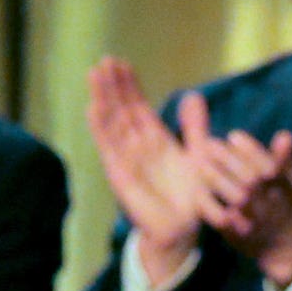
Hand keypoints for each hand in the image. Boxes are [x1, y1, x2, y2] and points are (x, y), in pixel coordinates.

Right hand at [87, 58, 221, 281]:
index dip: (129, 85)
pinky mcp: (120, 175)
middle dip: (113, 86)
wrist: (183, 230)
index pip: (138, 107)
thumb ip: (195, 127)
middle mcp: (137, 147)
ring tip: (95, 74)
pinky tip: (93, 107)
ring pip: (111, 123)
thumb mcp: (199, 155)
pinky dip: (100, 128)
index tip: (121, 63)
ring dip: (103, 99)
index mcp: (155, 141)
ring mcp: (126, 159)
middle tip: (104, 60)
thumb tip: (194, 96)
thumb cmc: (192, 198)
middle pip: (121, 110)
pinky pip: (108, 148)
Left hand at [200, 127, 291, 284]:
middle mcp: (270, 205)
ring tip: (200, 160)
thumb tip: (284, 135)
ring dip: (216, 177)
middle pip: (250, 180)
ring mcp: (254, 222)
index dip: (250, 149)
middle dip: (229, 159)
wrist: (285, 247)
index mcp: (285, 189)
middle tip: (209, 143)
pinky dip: (208, 203)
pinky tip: (196, 187)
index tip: (233, 135)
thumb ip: (286, 160)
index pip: (270, 166)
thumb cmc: (287, 204)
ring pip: (236, 198)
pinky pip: (220, 219)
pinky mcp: (237, 235)